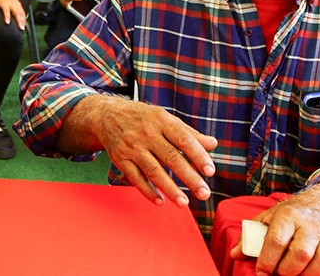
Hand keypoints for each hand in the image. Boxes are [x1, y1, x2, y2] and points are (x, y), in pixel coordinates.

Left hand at [0, 0, 25, 29]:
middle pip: (16, 12)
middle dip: (19, 20)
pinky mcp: (20, 5)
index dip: (7, 16)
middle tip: (20, 28)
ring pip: (21, 13)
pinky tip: (24, 23)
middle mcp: (12, 4)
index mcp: (5, 4)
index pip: (6, 10)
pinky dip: (24, 18)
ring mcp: (17, 4)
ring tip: (23, 28)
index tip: (7, 22)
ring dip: (23, 20)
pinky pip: (23, 12)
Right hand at [93, 99, 216, 206]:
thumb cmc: (143, 118)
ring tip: (184, 203)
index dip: (198, 156)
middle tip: (204, 193)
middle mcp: (146, 133)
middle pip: (171, 158)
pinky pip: (135, 178)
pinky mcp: (120, 159)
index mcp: (161, 121)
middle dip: (189, 177)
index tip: (210, 172)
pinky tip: (160, 201)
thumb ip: (189, 133)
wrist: (107, 115)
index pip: (183, 139)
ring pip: (153, 171)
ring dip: (169, 189)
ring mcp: (132, 147)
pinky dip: (147, 191)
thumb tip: (213, 144)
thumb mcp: (165, 119)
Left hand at [230, 183, 319, 275]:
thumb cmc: (292, 215)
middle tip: (278, 275)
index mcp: (288, 215)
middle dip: (287, 270)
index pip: (277, 239)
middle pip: (300, 253)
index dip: (268, 260)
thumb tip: (235, 254)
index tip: (261, 272)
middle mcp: (310, 225)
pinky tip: (316, 275)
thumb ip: (251, 236)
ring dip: (308, 275)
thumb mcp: (269, 218)